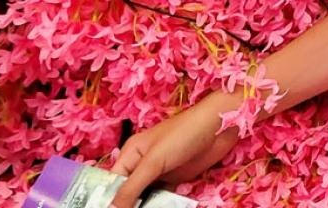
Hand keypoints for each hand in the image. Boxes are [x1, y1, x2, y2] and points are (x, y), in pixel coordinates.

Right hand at [105, 97, 240, 207]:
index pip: (111, 182)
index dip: (106, 198)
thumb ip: (132, 187)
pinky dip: (157, 205)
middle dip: (125, 204)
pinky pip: (160, 198)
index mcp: (131, 153)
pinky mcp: (174, 180)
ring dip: (142, 206)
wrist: (221, 127)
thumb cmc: (184, 134)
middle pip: (126, 191)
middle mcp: (141, 164)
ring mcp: (158, 172)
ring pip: (142, 197)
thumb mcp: (153, 161)